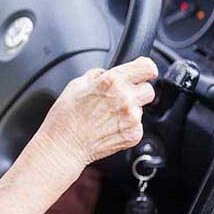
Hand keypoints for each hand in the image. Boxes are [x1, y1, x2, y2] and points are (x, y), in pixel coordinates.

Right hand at [37, 57, 158, 167]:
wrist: (64, 146)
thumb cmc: (65, 117)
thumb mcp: (75, 85)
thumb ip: (97, 75)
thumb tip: (107, 73)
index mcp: (111, 81)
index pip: (147, 67)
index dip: (145, 68)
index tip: (142, 71)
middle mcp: (125, 98)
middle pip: (148, 89)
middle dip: (136, 91)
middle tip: (119, 97)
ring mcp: (132, 118)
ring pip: (142, 108)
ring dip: (130, 109)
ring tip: (108, 115)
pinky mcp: (134, 134)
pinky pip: (137, 124)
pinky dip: (127, 125)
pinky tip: (109, 127)